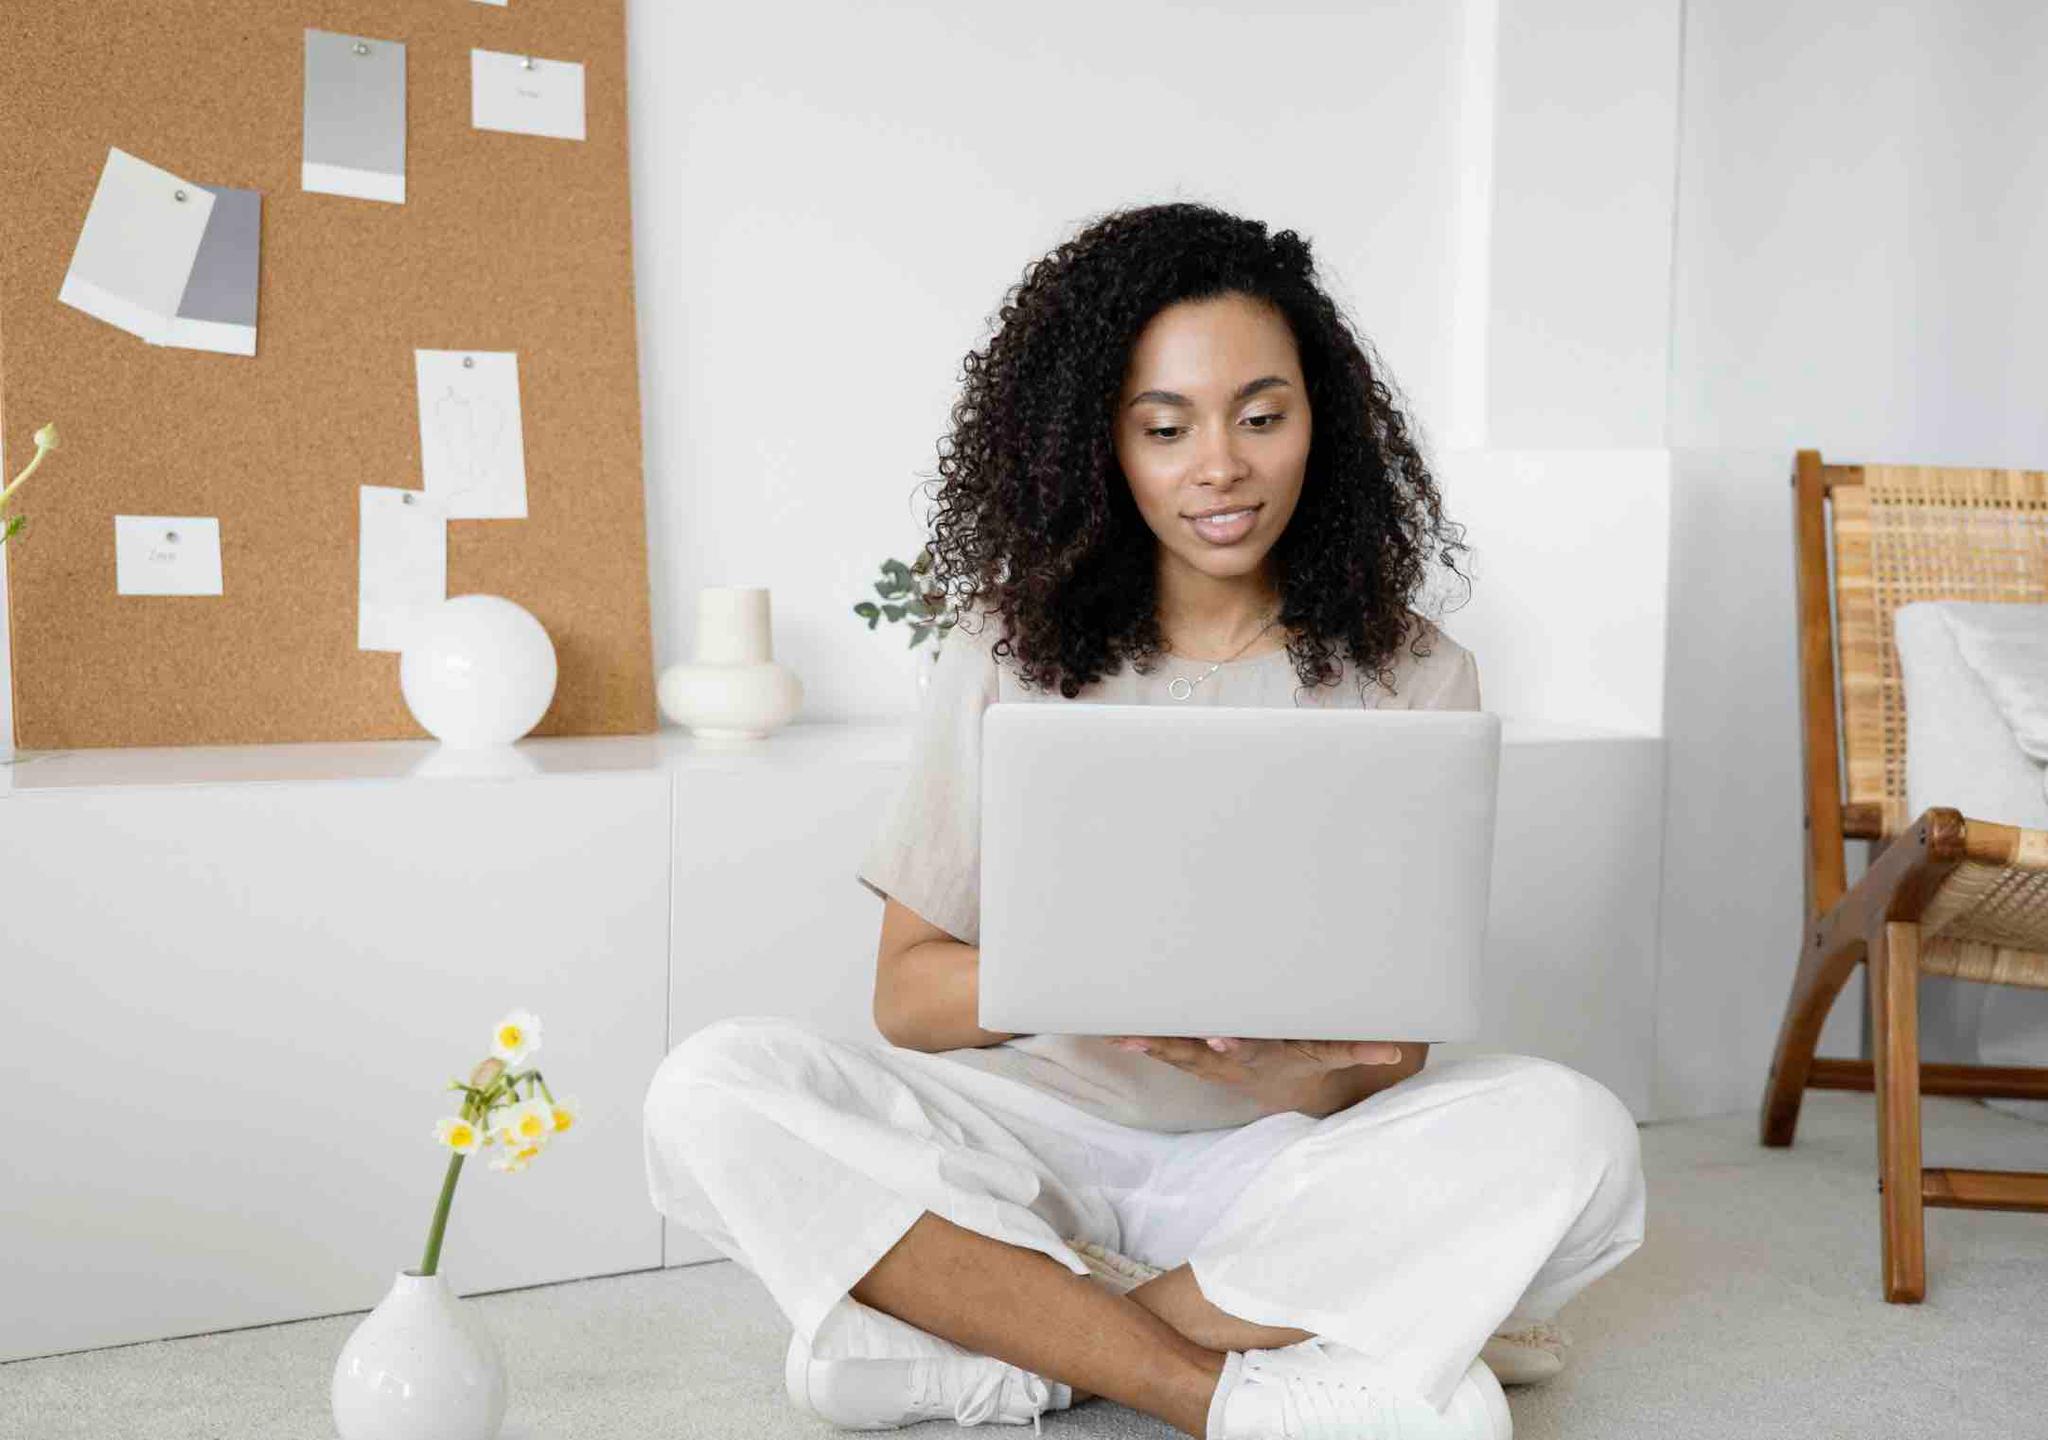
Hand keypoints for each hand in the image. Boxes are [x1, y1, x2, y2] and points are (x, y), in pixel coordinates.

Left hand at [1102, 1035, 1404, 1106]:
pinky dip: (1144, 1041)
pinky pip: (1168, 1049)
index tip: (1218, 1040)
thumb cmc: (1312, 1060)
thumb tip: (1397, 1049)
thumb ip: (1363, 1048)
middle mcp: (1235, 1062)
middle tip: (1140, 1039)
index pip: (1248, 1052)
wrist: (1294, 1087)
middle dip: (1174, 1045)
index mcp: (1267, 1058)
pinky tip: (1112, 1031)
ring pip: (1177, 1053)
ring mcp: (1215, 1061)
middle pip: (1200, 1054)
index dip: (1234, 1047)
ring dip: (1148, 1044)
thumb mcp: (1337, 1054)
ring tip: (1118, 1036)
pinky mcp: (1201, 1057)